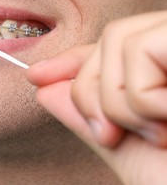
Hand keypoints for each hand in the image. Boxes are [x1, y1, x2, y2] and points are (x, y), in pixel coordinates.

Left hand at [26, 11, 166, 183]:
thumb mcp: (129, 151)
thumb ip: (87, 116)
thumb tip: (44, 89)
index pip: (113, 48)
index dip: (73, 58)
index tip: (36, 76)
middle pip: (111, 39)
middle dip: (93, 91)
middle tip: (112, 136)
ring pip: (121, 40)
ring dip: (120, 101)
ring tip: (159, 134)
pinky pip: (143, 51)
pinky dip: (141, 98)